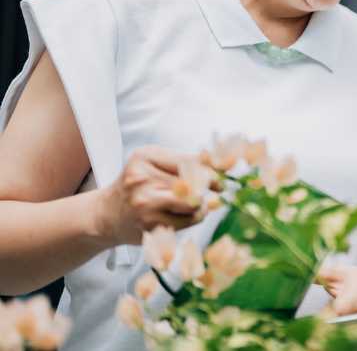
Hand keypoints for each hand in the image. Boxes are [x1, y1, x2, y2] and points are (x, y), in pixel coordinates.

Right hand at [95, 145, 220, 245]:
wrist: (106, 215)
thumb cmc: (137, 186)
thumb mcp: (155, 163)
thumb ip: (186, 161)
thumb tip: (223, 163)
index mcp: (145, 157)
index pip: (190, 161)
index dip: (212, 168)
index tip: (223, 174)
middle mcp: (142, 179)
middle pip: (195, 182)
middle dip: (210, 186)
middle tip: (218, 187)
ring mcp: (145, 204)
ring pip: (194, 203)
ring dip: (202, 204)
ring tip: (197, 202)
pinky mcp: (150, 225)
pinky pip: (188, 220)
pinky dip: (194, 217)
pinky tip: (185, 214)